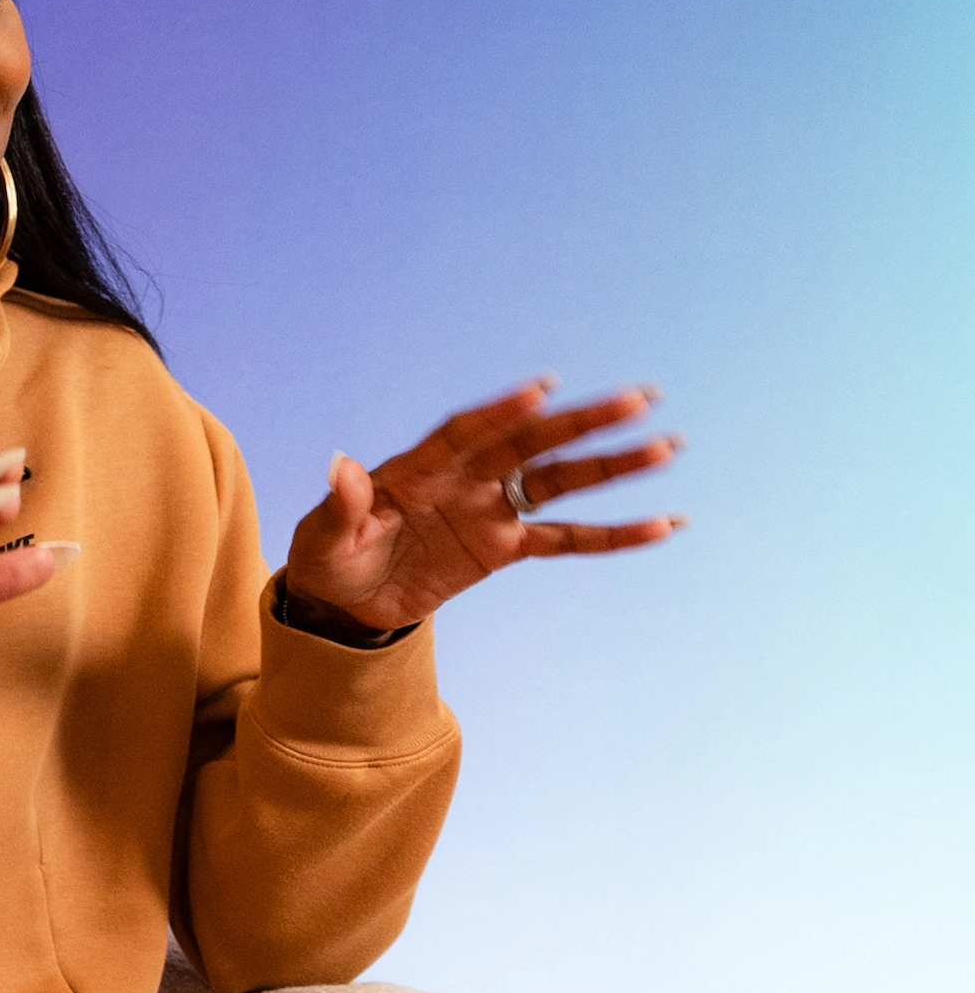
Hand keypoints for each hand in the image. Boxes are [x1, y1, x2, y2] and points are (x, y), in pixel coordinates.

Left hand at [285, 378, 685, 632]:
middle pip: (530, 443)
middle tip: (640, 399)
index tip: (543, 390)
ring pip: (559, 482)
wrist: (345, 602)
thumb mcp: (323, 539)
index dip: (501, 412)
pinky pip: (566, 539)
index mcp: (417, 468)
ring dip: (612, 466)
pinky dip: (612, 535)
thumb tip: (340, 464)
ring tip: (668, 447)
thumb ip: (342, 505)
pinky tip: (662, 524)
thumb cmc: (329, 559)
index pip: (465, 432)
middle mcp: (463, 479)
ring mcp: (489, 510)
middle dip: (582, 422)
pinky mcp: (505, 546)